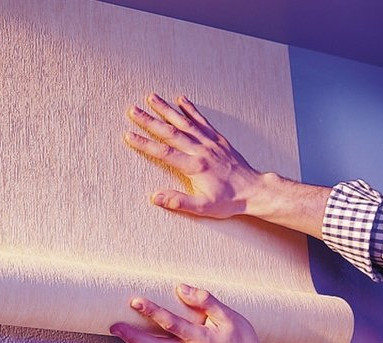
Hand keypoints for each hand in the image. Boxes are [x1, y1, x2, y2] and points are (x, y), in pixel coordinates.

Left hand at [110, 284, 287, 342]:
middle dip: (130, 336)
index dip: (152, 312)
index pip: (171, 324)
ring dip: (133, 342)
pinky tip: (135, 337)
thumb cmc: (241, 340)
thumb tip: (181, 288)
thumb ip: (206, 301)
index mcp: (199, 339)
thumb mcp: (229, 317)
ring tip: (118, 329)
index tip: (136, 300)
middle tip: (113, 324)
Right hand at [125, 93, 263, 218]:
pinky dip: (191, 109)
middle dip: (150, 120)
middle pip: (170, 132)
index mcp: (195, 166)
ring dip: (167, 109)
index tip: (129, 135)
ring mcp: (210, 142)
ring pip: (184, 121)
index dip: (145, 143)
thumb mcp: (203, 207)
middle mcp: (201, 150)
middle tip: (133, 110)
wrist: (254, 190)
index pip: (164, 152)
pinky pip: (202, 120)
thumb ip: (179, 201)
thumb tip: (155, 197)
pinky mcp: (218, 139)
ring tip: (151, 97)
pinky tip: (181, 99)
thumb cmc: (229, 200)